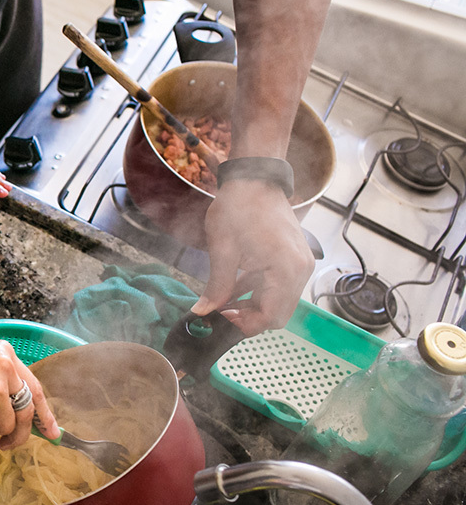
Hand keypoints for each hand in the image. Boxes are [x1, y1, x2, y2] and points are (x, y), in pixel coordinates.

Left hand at [194, 179, 314, 334]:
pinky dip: (258, 291)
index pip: (272, 316)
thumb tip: (203, 312)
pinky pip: (279, 285)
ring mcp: (300, 263)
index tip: (222, 321)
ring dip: (253, 305)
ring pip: (279, 301)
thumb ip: (217, 286)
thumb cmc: (238, 207)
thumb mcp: (222, 249)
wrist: (254, 179)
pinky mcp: (294, 258)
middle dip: (250, 318)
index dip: (246, 325)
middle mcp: (301, 269)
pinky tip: (234, 290)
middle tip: (221, 313)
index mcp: (286, 268)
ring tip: (223, 302)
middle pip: (279, 312)